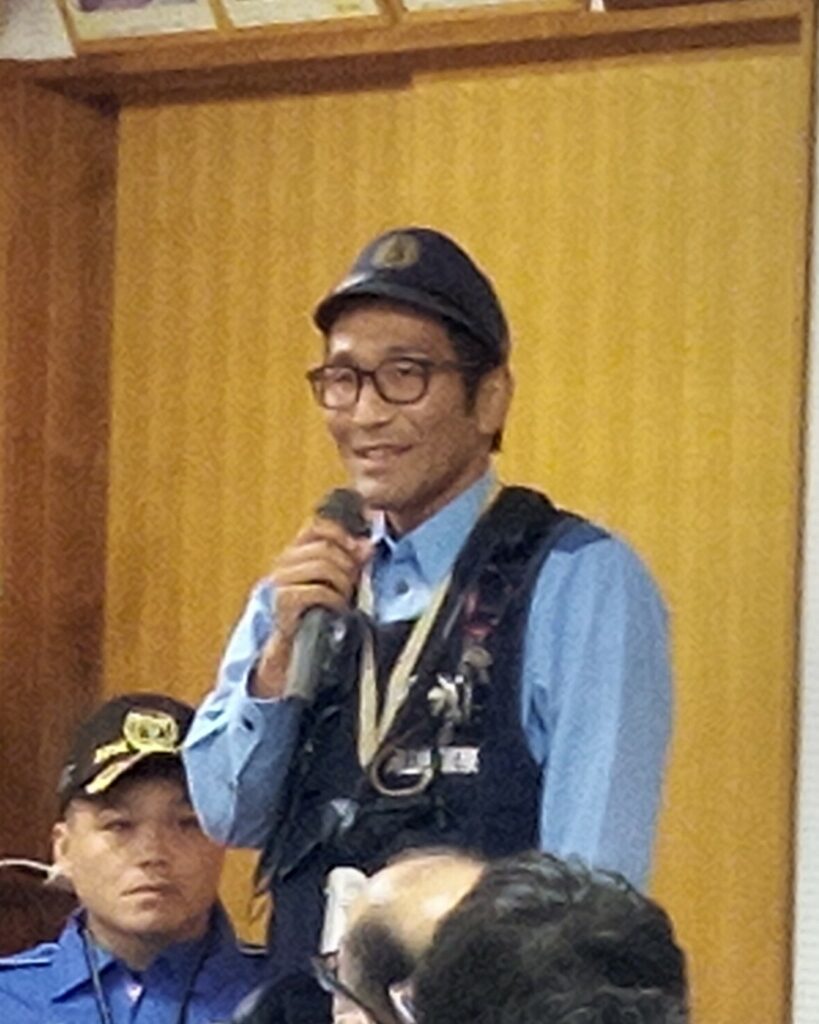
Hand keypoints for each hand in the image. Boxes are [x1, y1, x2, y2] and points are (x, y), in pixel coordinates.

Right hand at [252, 517, 372, 697]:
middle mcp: (284, 561)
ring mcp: (282, 580)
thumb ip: (351, 559)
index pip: (319, 525)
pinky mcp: (284, 600)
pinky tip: (337, 609)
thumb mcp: (339, 580)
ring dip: (343, 583)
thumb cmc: (319, 613)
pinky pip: (319, 590)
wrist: (295, 649)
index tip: (361, 548)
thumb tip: (368, 545)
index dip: (344, 533)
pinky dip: (335, 599)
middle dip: (348, 565)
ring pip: (323, 565)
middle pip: (325, 546)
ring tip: (344, 597)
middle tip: (354, 583)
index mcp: (296, 551)